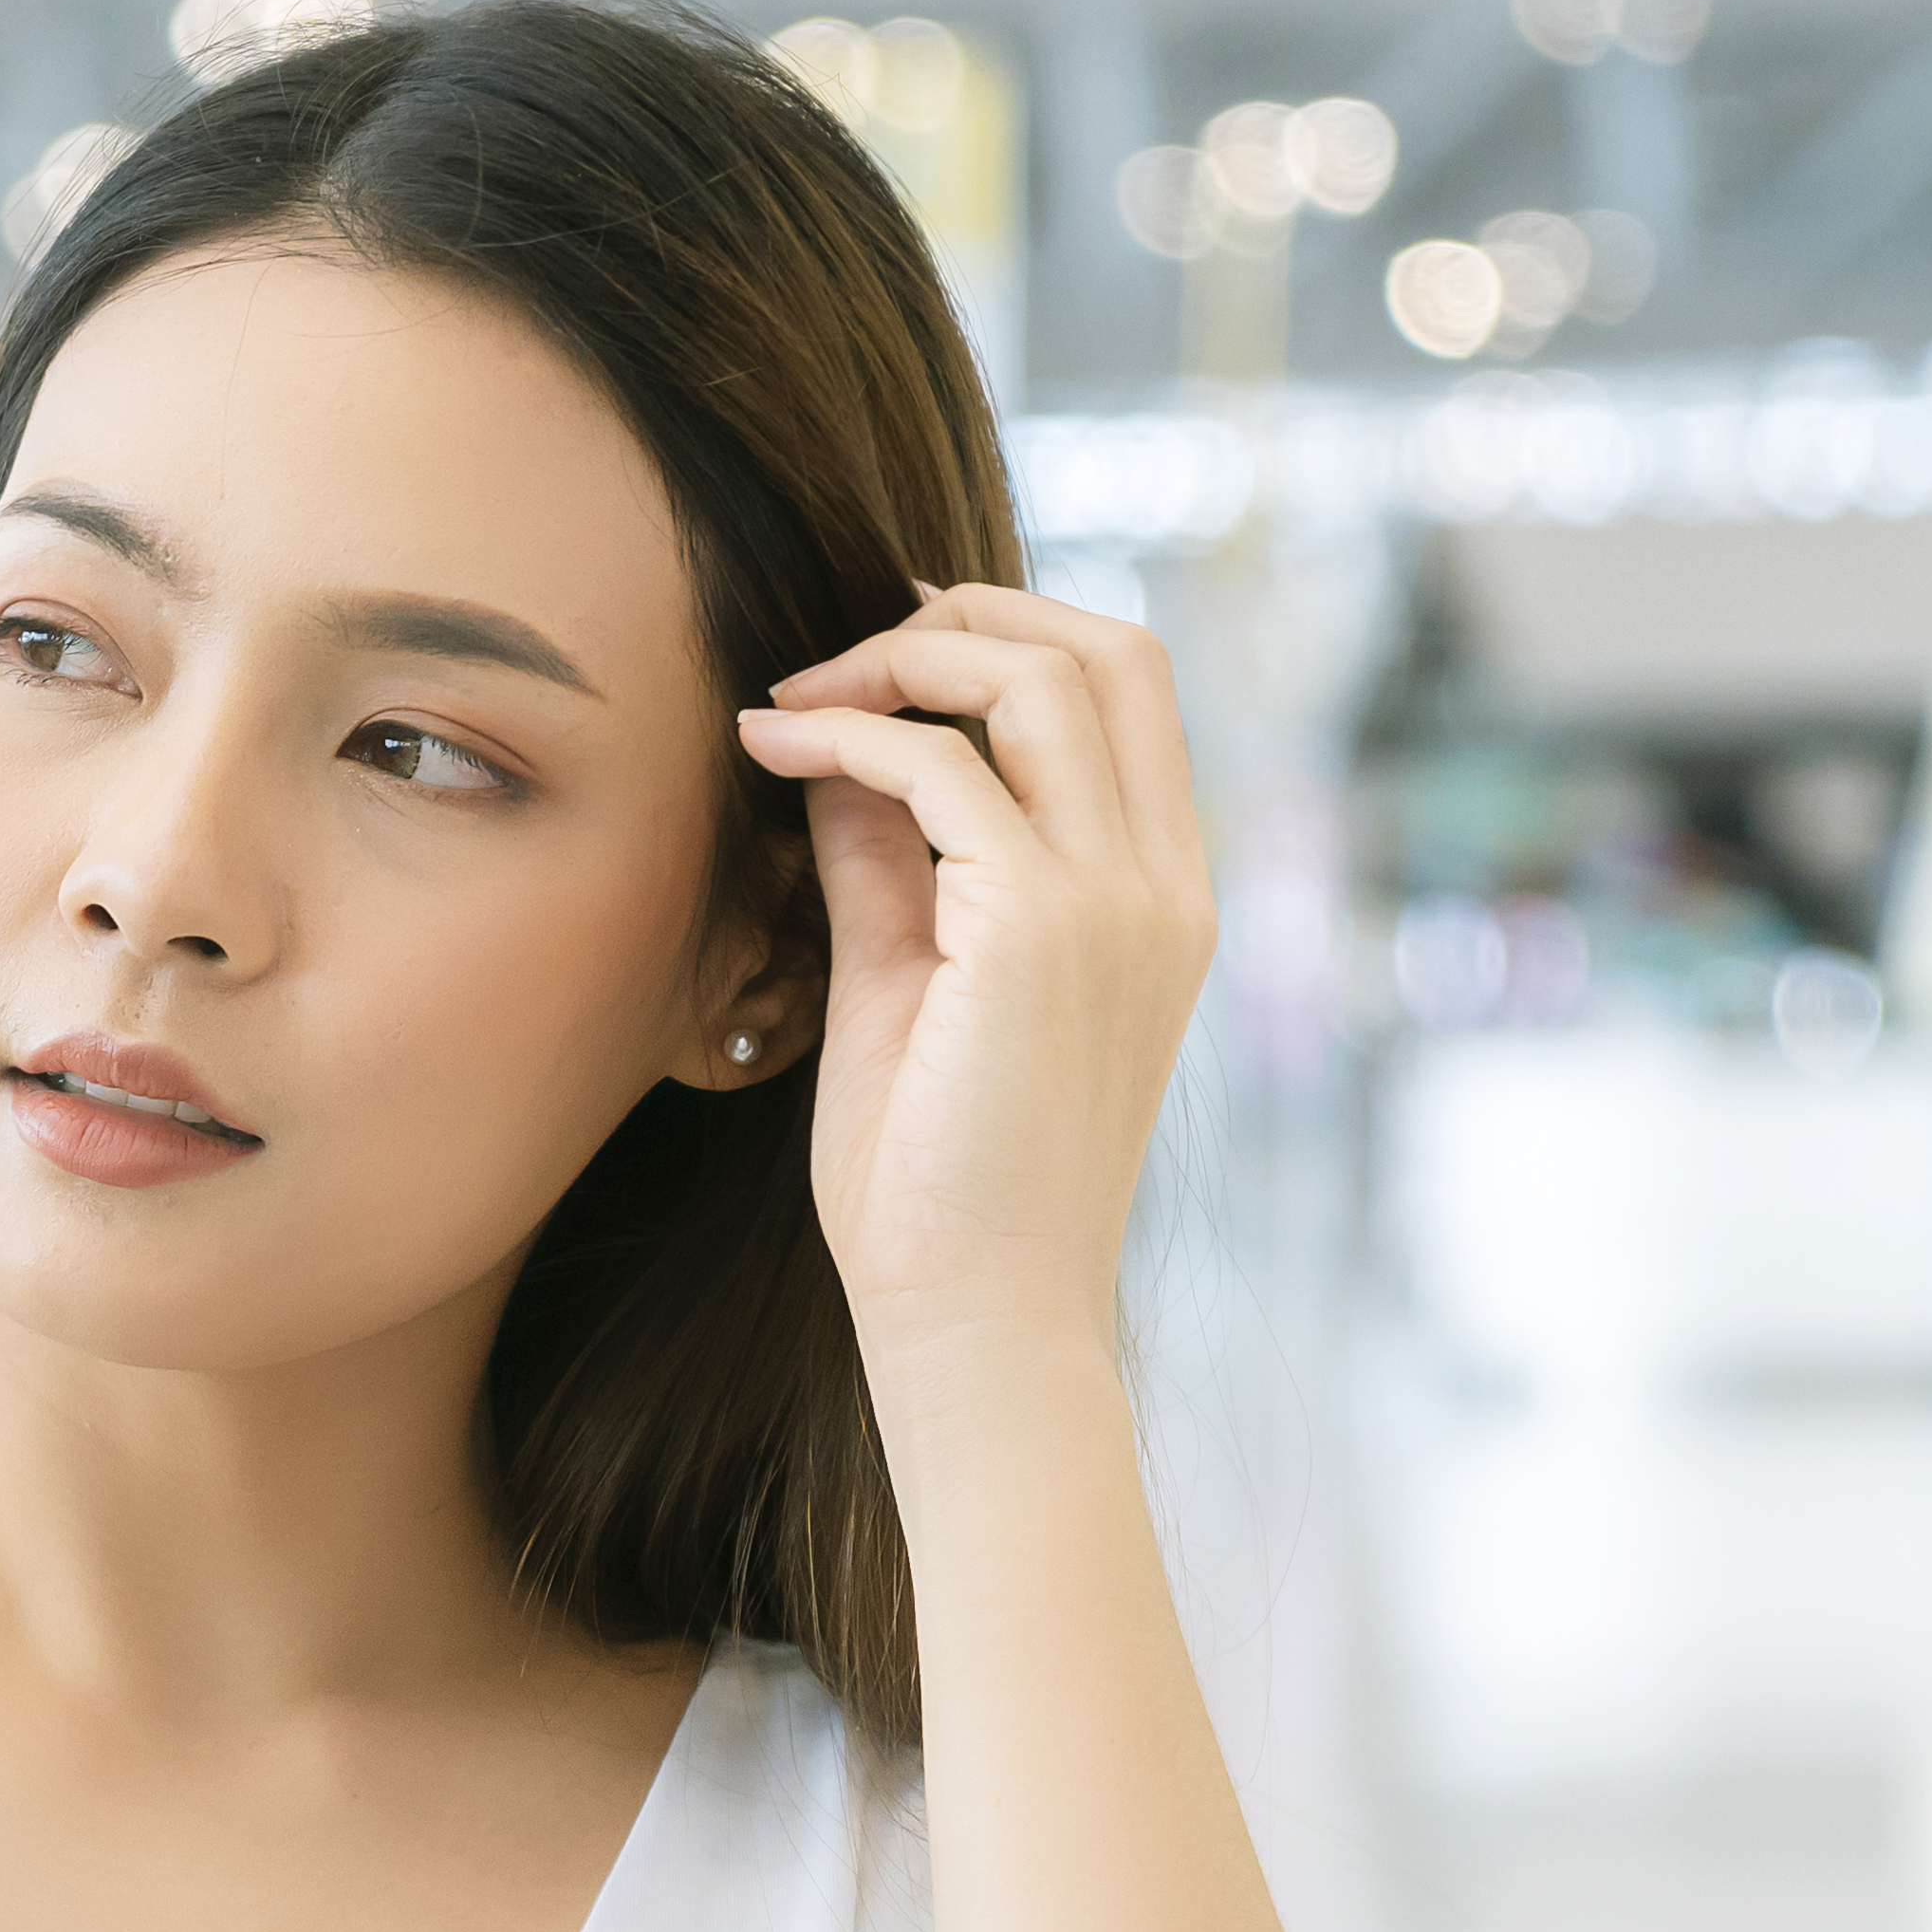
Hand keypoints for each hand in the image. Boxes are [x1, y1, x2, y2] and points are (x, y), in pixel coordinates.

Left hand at [735, 586, 1218, 1382]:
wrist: (974, 1316)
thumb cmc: (937, 1182)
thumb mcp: (911, 983)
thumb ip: (893, 861)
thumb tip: (843, 749)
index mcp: (1159, 895)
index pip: (1127, 693)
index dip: (1007, 636)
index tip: (881, 655)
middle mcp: (1163, 884)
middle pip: (1107, 648)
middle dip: (965, 616)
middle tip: (837, 651)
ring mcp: (1118, 902)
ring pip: (1038, 679)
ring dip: (898, 662)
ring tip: (790, 698)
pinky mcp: (1043, 930)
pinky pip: (944, 771)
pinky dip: (849, 736)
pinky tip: (769, 750)